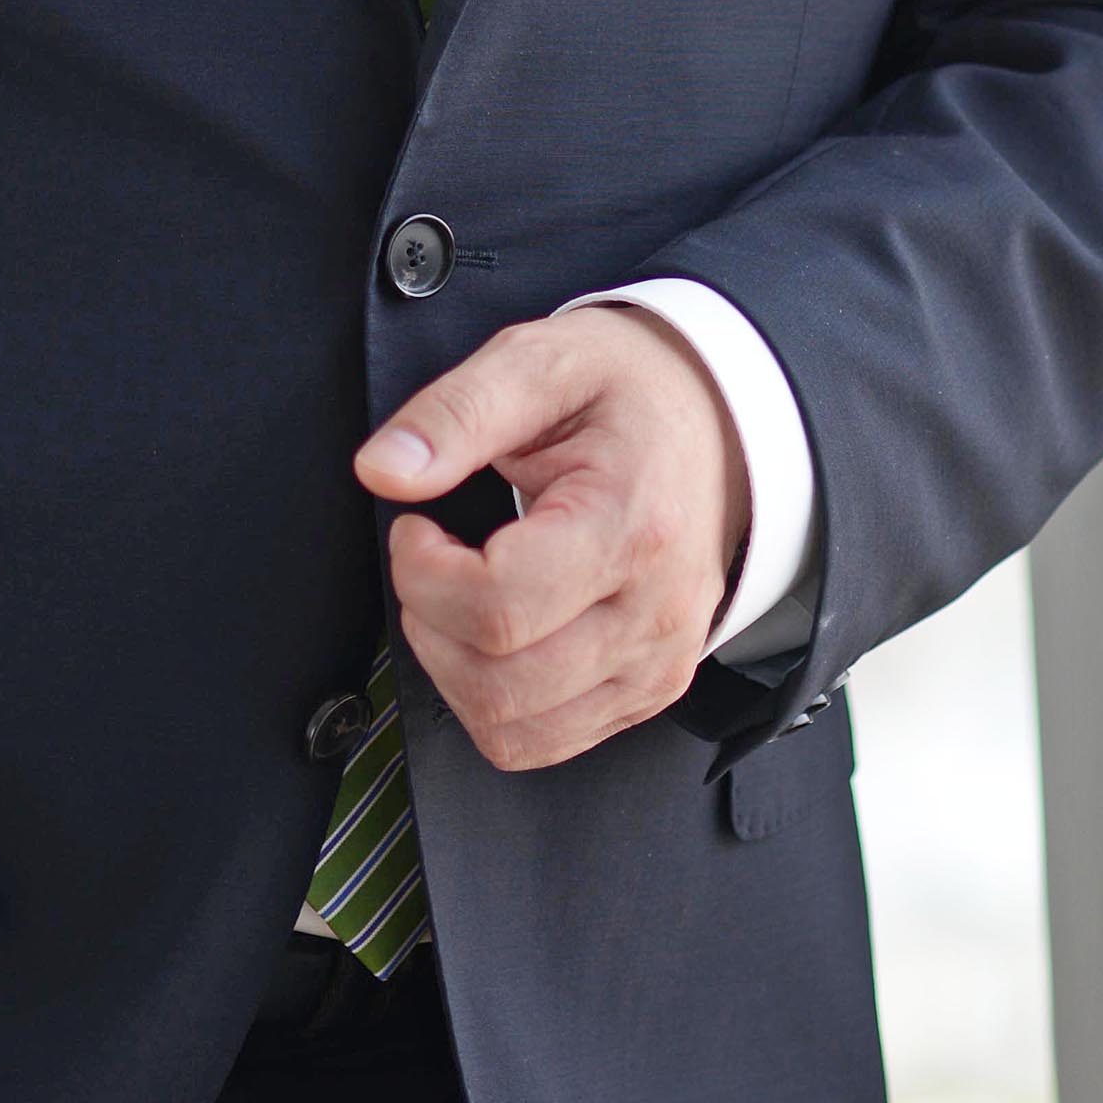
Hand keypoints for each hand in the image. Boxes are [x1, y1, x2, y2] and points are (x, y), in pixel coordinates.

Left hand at [355, 304, 750, 772]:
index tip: (416, 526)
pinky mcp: (649, 692)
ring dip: (453, 668)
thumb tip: (383, 470)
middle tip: (434, 557)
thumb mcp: (539, 361)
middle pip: (498, 682)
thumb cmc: (627, 391)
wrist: (718, 423)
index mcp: (631, 527)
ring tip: (461, 592)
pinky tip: (493, 631)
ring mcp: (657, 665)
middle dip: (429, 622)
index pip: (497, 607)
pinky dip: (493, 700)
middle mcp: (654, 615)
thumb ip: (456, 413)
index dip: (423, 573)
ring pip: (512, 729)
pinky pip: (544, 741)